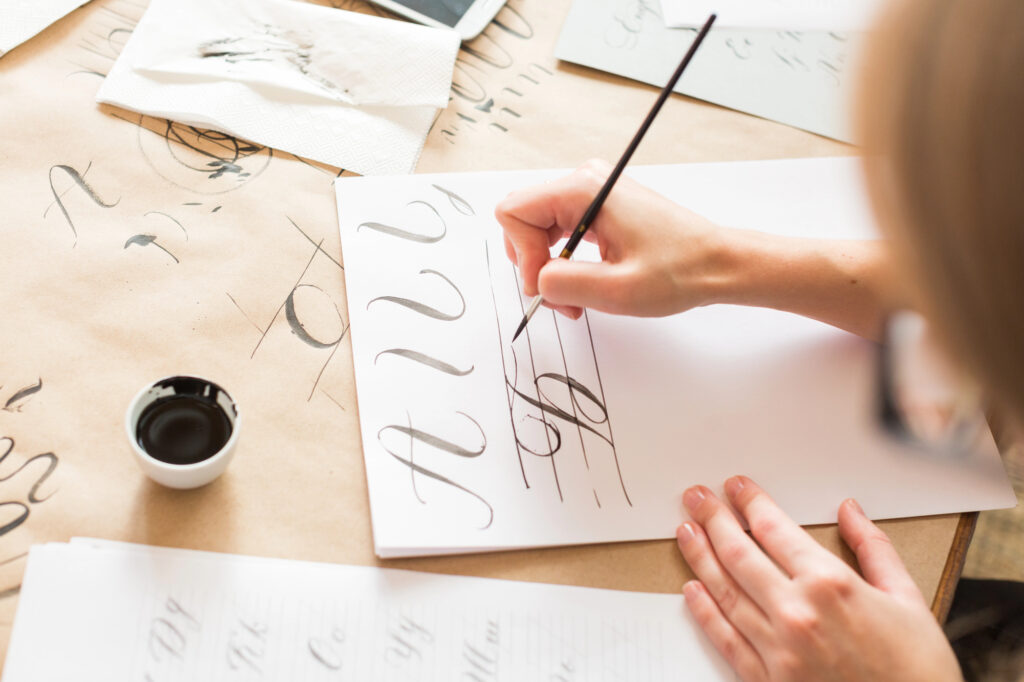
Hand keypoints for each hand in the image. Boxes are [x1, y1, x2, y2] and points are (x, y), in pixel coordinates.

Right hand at [494, 159, 726, 318]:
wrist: (717, 264)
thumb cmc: (679, 271)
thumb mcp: (617, 291)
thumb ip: (564, 285)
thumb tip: (537, 282)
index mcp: (585, 189)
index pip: (514, 212)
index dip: (522, 255)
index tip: (547, 286)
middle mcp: (584, 182)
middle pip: (522, 220)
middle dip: (533, 265)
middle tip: (561, 299)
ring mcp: (590, 194)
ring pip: (537, 230)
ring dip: (547, 270)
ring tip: (575, 299)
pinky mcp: (598, 209)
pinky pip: (557, 234)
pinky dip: (561, 264)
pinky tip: (583, 286)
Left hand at [676, 476, 961, 681]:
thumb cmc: (918, 672)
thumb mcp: (908, 599)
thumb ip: (874, 548)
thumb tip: (850, 510)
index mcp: (831, 584)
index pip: (773, 528)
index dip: (749, 502)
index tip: (736, 487)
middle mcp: (797, 612)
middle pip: (738, 553)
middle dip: (713, 519)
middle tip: (697, 497)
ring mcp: (778, 649)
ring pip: (724, 591)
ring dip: (699, 556)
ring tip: (685, 531)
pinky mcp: (767, 681)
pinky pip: (725, 638)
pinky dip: (705, 611)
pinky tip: (692, 589)